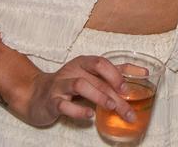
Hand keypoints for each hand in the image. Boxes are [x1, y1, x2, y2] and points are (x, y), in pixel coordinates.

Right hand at [13, 55, 134, 126]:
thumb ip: (113, 73)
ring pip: (80, 85)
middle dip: (116, 94)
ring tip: (111, 106)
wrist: (35, 95)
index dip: (117, 73)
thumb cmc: (68, 85)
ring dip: (98, 96)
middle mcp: (72, 71)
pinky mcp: (51, 101)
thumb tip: (142, 72)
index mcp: (83, 63)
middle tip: (129, 110)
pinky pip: (64, 105)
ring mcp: (60, 86)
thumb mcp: (89, 75)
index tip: (131, 86)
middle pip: (96, 78)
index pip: (101, 62)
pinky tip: (89, 116)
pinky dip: (78, 110)